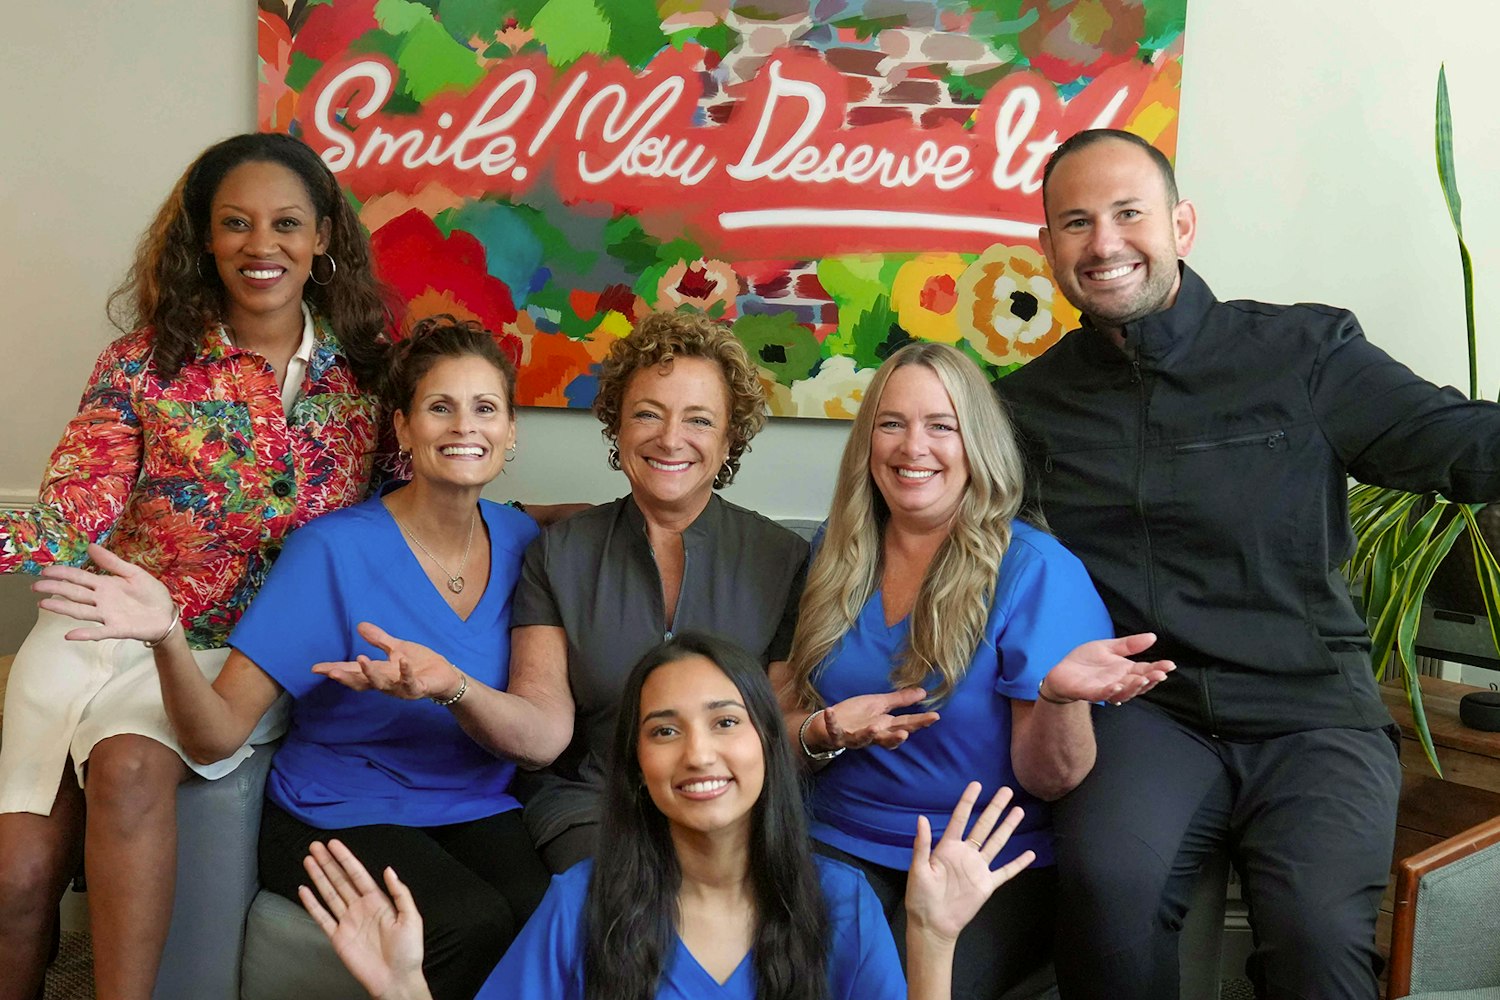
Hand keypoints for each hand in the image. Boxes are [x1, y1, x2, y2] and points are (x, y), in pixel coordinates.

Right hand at [32, 543, 177, 642]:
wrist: (167, 614)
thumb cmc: (150, 593)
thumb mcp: (133, 573)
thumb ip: (112, 562)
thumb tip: (91, 546)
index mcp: (105, 585)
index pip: (79, 577)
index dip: (63, 573)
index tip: (44, 571)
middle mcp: (101, 600)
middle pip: (74, 593)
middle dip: (55, 589)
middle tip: (35, 586)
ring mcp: (108, 615)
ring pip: (81, 611)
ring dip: (63, 608)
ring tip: (44, 604)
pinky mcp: (118, 629)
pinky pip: (99, 632)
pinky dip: (84, 634)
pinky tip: (70, 635)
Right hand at [299, 839, 430, 999]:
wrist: (396, 979)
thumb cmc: (408, 951)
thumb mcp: (411, 918)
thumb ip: (400, 893)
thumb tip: (389, 869)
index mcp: (378, 901)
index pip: (358, 874)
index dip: (345, 858)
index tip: (334, 844)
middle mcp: (360, 908)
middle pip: (340, 880)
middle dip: (328, 862)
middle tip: (315, 845)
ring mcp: (347, 921)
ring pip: (329, 894)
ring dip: (318, 877)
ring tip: (308, 860)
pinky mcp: (338, 937)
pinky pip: (322, 917)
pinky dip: (312, 904)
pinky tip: (304, 890)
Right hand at [312, 622, 462, 700]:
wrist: (445, 676)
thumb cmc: (420, 664)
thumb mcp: (397, 648)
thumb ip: (379, 640)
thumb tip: (360, 626)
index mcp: (380, 672)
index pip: (353, 671)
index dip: (335, 670)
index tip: (316, 668)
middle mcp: (386, 683)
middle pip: (362, 681)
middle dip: (346, 676)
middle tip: (331, 671)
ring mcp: (401, 688)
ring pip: (382, 684)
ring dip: (371, 673)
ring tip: (361, 659)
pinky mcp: (418, 688)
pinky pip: (410, 682)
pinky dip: (405, 671)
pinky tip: (401, 660)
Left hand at [822, 688, 939, 750]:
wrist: (828, 724)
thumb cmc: (856, 715)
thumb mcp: (879, 705)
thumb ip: (900, 700)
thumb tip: (923, 692)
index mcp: (884, 726)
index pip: (906, 724)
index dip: (920, 722)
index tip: (934, 717)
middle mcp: (872, 735)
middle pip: (887, 738)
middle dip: (896, 737)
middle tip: (905, 733)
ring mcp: (853, 737)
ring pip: (863, 739)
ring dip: (868, 734)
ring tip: (874, 727)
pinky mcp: (836, 735)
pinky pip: (834, 730)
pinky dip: (832, 722)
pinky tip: (830, 711)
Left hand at [905, 782, 1035, 943]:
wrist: (933, 924)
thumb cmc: (920, 896)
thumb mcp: (918, 869)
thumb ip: (922, 844)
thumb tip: (921, 818)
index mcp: (947, 848)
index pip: (960, 819)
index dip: (968, 802)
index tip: (977, 785)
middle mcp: (965, 854)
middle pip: (983, 826)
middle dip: (995, 808)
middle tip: (1007, 791)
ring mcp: (978, 868)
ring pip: (997, 843)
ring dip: (1007, 827)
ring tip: (1019, 811)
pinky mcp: (986, 884)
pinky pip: (1005, 872)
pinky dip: (1018, 863)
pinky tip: (1030, 854)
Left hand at [1039, 633, 1174, 706]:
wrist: (1062, 671)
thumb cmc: (1086, 661)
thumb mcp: (1109, 647)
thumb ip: (1130, 645)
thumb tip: (1152, 636)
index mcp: (1126, 671)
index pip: (1146, 670)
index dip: (1158, 668)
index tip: (1170, 664)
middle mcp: (1119, 682)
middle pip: (1139, 683)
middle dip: (1151, 679)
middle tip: (1160, 673)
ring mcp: (1105, 689)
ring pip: (1124, 692)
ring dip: (1134, 687)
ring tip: (1143, 678)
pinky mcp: (1090, 693)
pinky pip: (1102, 694)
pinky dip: (1110, 692)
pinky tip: (1117, 685)